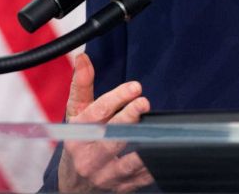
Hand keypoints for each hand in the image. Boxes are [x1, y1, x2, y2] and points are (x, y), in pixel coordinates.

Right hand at [59, 54, 153, 192]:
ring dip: (144, 144)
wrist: (74, 186)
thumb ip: (82, 85)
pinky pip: (142, 177)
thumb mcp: (76, 113)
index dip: (115, 99)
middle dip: (128, 119)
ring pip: (128, 162)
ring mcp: (106, 175)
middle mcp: (90, 157)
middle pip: (111, 138)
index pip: (96, 115)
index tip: (134, 87)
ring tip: (159, 129)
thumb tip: (83, 57)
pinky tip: (164, 149)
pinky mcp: (122, 188)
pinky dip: (153, 164)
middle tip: (144, 102)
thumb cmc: (79, 141)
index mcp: (78, 135)